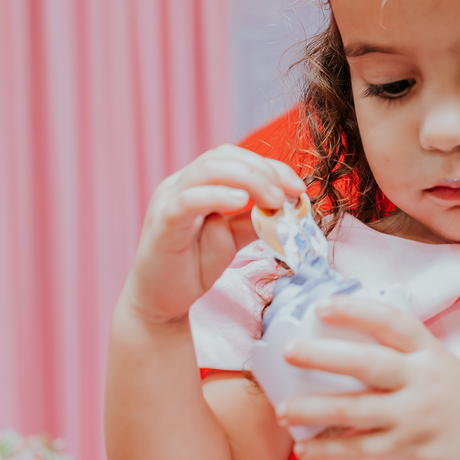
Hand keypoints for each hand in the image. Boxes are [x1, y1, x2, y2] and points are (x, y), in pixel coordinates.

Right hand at [122, 144, 306, 324]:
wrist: (161, 303)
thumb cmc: (193, 265)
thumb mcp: (234, 236)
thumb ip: (256, 218)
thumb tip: (289, 205)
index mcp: (196, 182)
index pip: (235, 157)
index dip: (270, 166)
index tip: (298, 187)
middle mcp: (179, 184)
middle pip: (223, 157)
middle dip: (263, 170)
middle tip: (289, 194)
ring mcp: (167, 200)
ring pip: (207, 170)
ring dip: (248, 179)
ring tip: (272, 199)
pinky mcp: (161, 223)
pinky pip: (188, 201)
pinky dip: (216, 195)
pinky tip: (240, 201)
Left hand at [276, 296, 459, 459]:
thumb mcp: (444, 367)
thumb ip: (406, 358)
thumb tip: (351, 346)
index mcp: (431, 352)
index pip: (390, 321)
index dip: (355, 310)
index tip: (322, 305)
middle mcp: (422, 379)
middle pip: (365, 362)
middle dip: (322, 356)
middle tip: (289, 352)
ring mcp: (415, 416)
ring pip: (354, 409)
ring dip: (313, 410)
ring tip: (282, 411)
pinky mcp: (409, 449)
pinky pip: (359, 449)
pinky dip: (328, 450)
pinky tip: (305, 449)